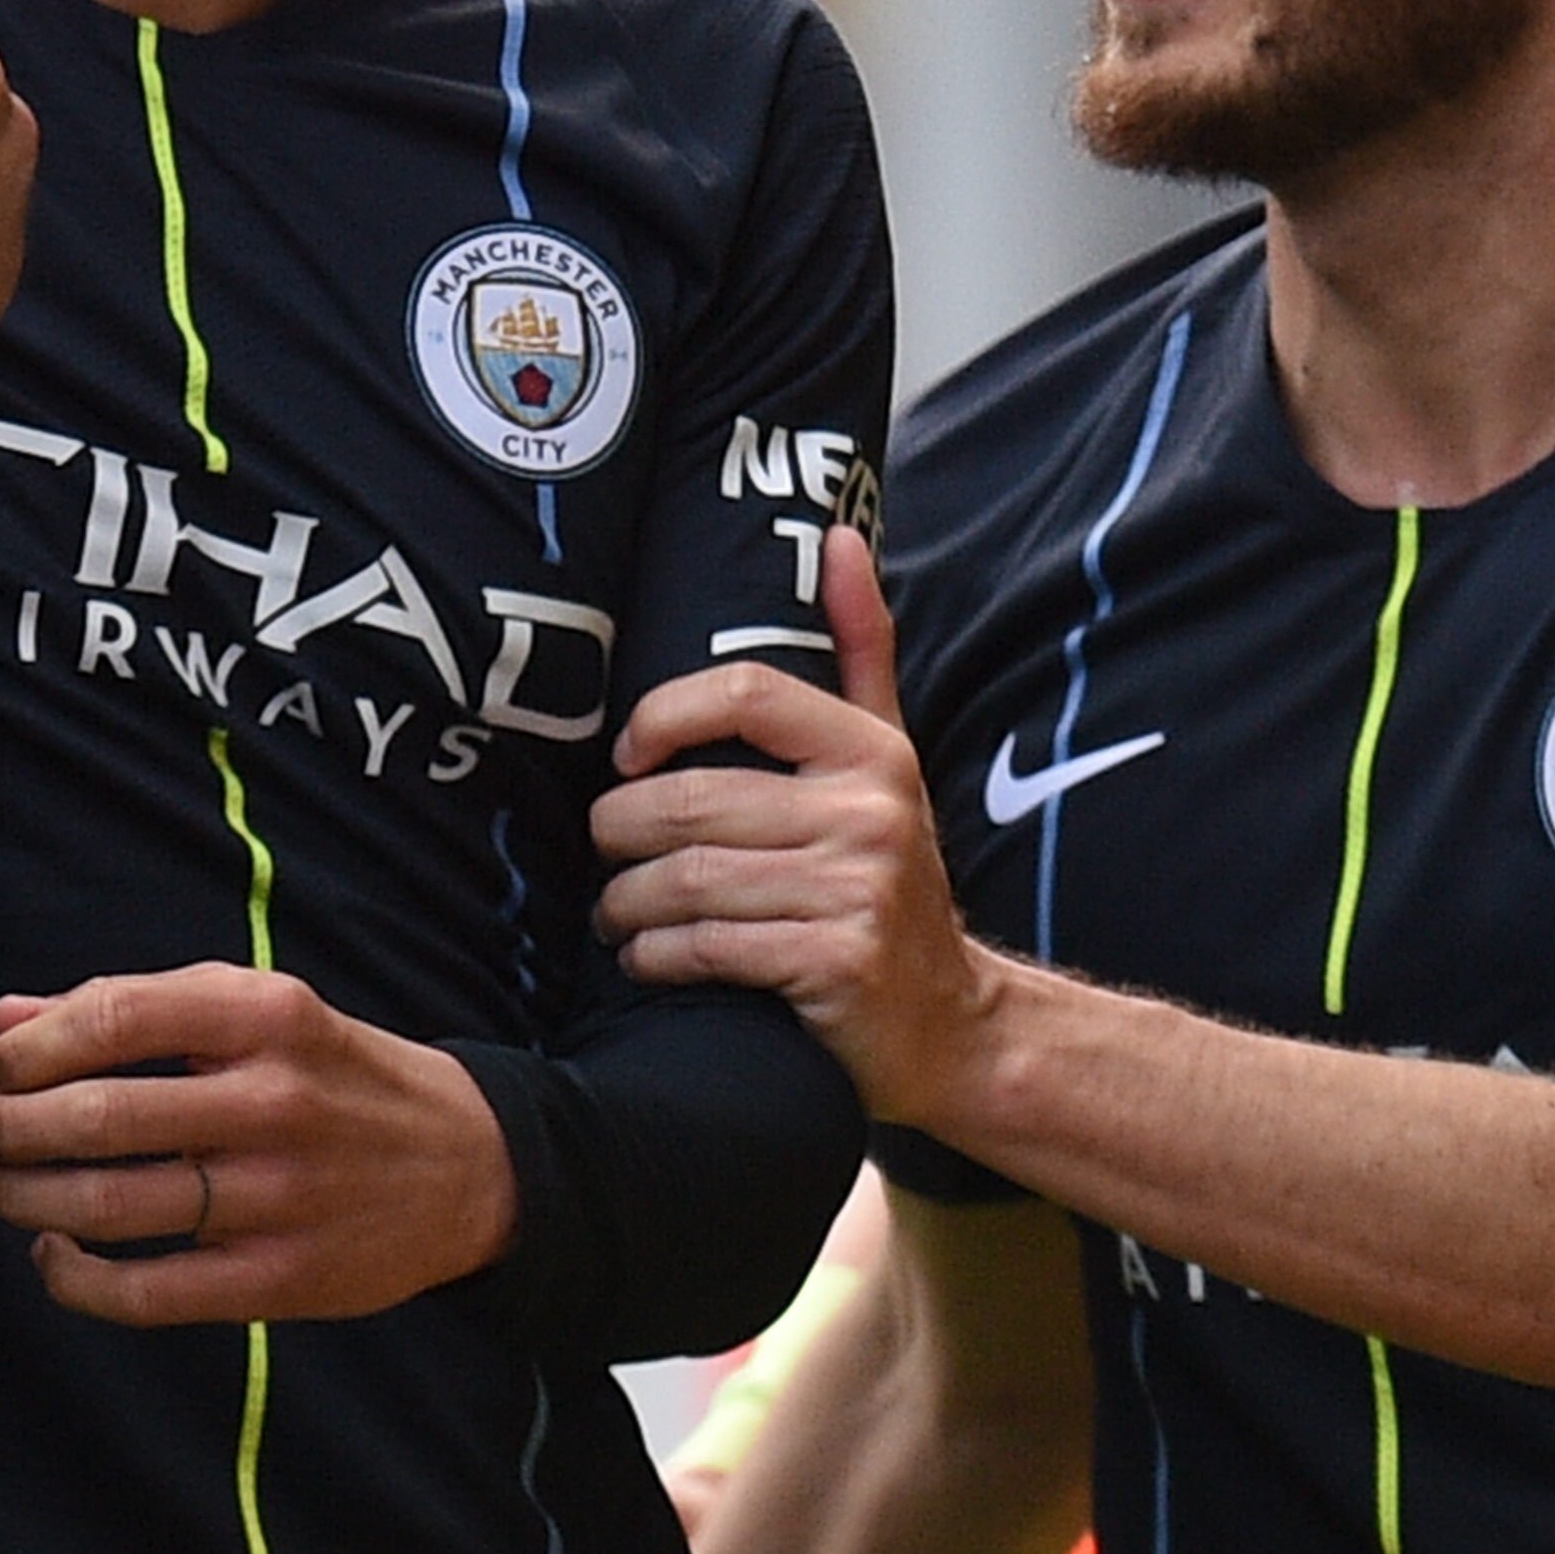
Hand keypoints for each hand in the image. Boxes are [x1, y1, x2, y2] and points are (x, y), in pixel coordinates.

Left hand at [0, 965, 518, 1324]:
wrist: (470, 1165)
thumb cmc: (336, 1077)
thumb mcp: (257, 1014)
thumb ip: (133, 1009)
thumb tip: (5, 1020)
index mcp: (267, 1015)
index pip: (112, 1018)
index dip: (27, 1049)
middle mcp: (274, 1100)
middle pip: (96, 1115)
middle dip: (10, 1125)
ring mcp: (278, 1196)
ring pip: (108, 1205)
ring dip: (24, 1197)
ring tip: (3, 1185)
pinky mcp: (281, 1280)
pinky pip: (145, 1293)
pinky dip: (74, 1278)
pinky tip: (55, 1253)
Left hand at [593, 528, 1003, 1121]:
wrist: (953, 1018)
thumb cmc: (890, 875)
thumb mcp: (887, 757)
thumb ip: (860, 649)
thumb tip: (840, 535)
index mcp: (870, 751)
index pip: (747, 691)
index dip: (665, 716)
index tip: (627, 755)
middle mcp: (869, 813)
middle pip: (694, 799)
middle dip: (620, 829)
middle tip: (601, 848)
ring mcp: (854, 892)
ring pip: (689, 879)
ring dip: (626, 901)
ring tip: (613, 909)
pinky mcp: (833, 966)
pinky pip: (707, 947)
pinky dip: (655, 954)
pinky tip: (645, 956)